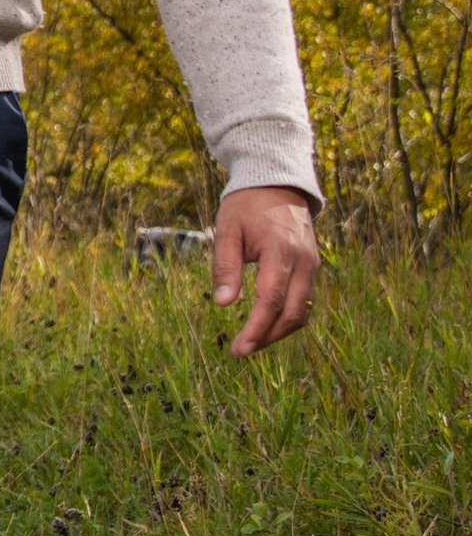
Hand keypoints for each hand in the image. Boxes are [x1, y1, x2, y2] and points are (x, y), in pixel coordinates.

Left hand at [212, 186, 318, 355]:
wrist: (277, 184)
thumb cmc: (246, 206)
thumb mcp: (227, 230)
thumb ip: (226, 267)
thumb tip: (223, 305)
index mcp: (280, 250)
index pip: (271, 300)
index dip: (257, 328)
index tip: (239, 349)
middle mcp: (303, 261)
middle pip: (292, 313)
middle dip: (267, 336)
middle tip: (241, 350)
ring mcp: (312, 265)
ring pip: (302, 312)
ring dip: (278, 331)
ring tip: (251, 341)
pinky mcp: (313, 267)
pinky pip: (304, 301)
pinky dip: (287, 317)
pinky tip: (266, 324)